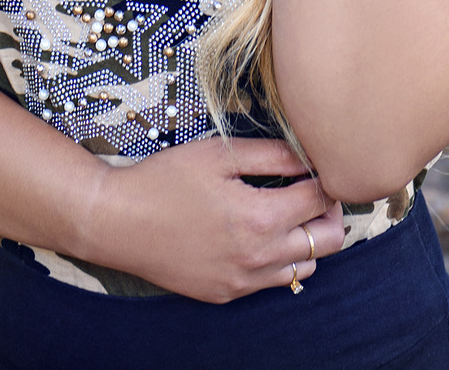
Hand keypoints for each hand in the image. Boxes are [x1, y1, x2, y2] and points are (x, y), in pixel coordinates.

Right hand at [87, 136, 343, 302]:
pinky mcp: (226, 294)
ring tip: (285, 211)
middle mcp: (258, 258)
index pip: (321, 200)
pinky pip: (271, 282)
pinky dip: (277, 259)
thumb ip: (270, 155)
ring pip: (305, 267)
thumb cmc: (166, 179)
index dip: (326, 177)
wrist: (119, 222)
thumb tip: (308, 155)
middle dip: (328, 212)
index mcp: (259, 219)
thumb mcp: (219, 154)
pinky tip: (256, 233)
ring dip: (306, 239)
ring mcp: (243, 282)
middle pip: (329, 242)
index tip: (318, 164)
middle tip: (310, 190)